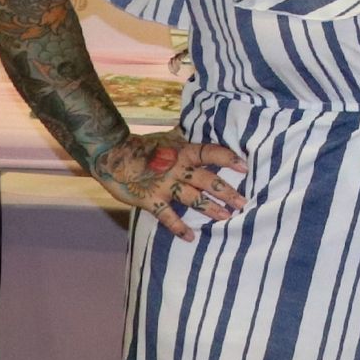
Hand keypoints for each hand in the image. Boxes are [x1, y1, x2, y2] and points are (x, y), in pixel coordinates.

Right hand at [93, 129, 248, 242]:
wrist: (113, 155)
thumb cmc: (143, 146)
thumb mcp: (168, 137)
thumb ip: (186, 137)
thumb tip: (201, 123)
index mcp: (183, 151)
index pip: (211, 153)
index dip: (228, 159)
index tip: (245, 167)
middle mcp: (178, 168)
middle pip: (207, 180)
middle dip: (226, 192)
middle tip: (243, 203)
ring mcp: (165, 185)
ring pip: (193, 198)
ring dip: (210, 209)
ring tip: (226, 218)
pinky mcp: (151, 200)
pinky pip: (168, 216)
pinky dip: (179, 227)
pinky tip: (190, 237)